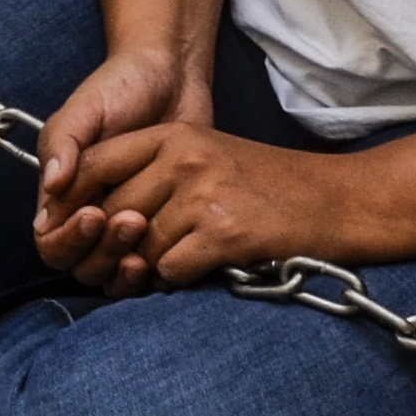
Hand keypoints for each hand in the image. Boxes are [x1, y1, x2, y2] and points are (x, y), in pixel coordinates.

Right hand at [31, 41, 208, 284]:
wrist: (174, 76)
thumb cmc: (123, 85)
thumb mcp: (86, 107)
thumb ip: (63, 143)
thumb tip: (51, 186)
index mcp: (62, 193)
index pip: (49, 241)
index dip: (67, 239)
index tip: (93, 214)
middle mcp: (89, 215)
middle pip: (79, 265)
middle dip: (100, 251)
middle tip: (132, 220)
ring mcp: (123, 226)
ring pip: (110, 274)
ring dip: (123, 264)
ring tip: (147, 229)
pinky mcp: (159, 230)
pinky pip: (147, 270)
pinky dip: (152, 271)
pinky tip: (167, 251)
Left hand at [40, 119, 382, 291]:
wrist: (338, 202)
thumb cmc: (272, 187)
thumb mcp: (209, 156)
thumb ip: (156, 173)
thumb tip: (96, 211)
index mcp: (174, 136)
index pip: (94, 164)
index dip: (76, 203)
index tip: (78, 229)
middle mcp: (183, 158)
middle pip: (111, 213)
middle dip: (115, 246)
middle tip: (129, 263)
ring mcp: (203, 194)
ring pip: (138, 246)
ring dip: (150, 266)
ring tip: (178, 263)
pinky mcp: (223, 232)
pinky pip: (169, 269)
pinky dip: (178, 280)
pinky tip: (201, 270)